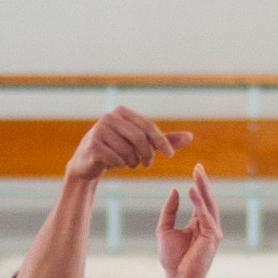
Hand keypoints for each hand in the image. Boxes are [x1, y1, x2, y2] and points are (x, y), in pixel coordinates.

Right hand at [69, 106, 191, 182]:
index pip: (147, 126)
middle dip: (147, 154)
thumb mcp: (142, 144)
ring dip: (133, 161)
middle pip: (139, 138)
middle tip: (147, 164)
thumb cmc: (118, 149)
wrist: (88, 161)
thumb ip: (164, 140)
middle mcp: (109, 117)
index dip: (161, 141)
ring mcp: (98, 130)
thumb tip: (190, 137)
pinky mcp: (92, 144)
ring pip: (127, 150)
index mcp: (122, 112)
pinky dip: (119, 165)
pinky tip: (116, 164)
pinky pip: (115, 159)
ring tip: (130, 163)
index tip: (171, 155)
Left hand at [157, 160, 222, 277]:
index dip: (198, 185)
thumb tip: (175, 190)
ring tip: (197, 173)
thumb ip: (169, 210)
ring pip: (208, 204)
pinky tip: (192, 190)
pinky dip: (199, 202)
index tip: (195, 169)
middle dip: (203, 182)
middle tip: (198, 166)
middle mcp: (208, 226)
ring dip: (203, 188)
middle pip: (206, 199)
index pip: (200, 200)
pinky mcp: (212, 237)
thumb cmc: (172, 258)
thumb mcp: (164, 229)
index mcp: (198, 224)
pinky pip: (205, 215)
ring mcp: (212, 231)